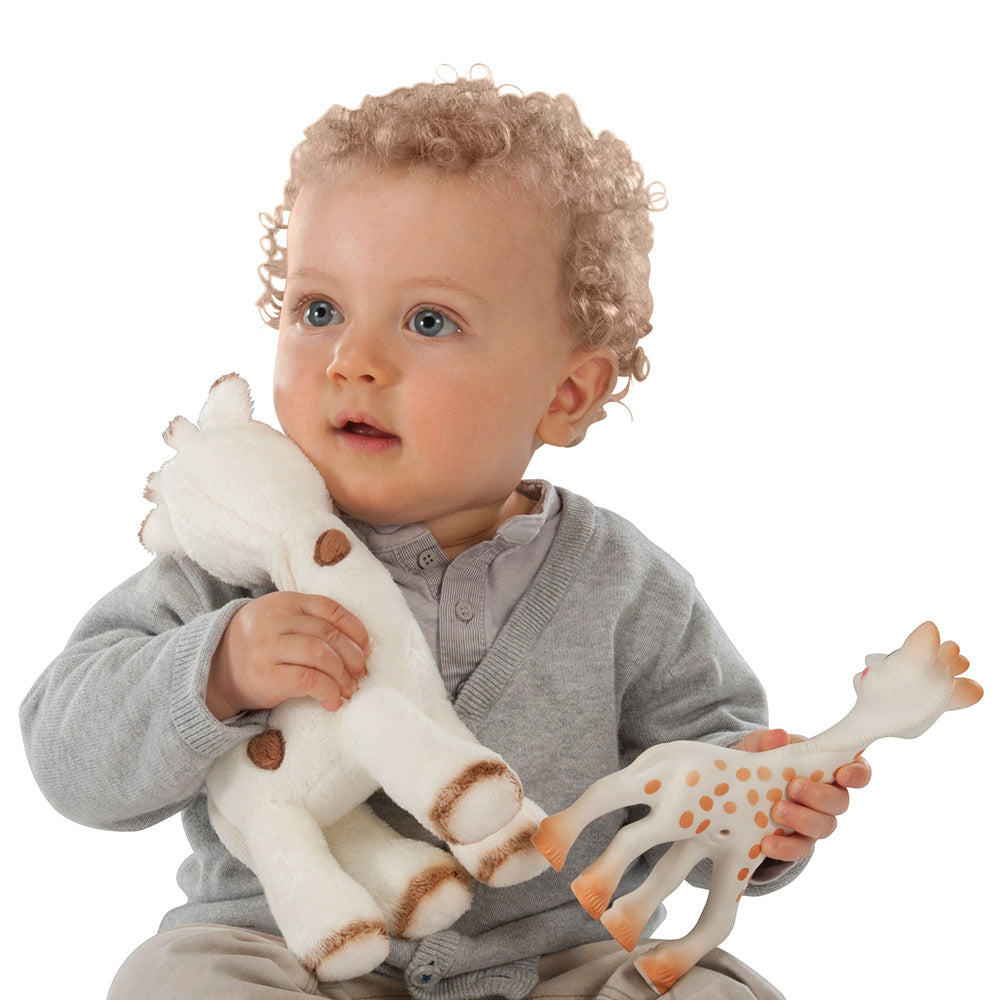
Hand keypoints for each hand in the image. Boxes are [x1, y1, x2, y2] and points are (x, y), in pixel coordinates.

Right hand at [207, 591, 369, 719]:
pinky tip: (332, 701)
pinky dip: (327, 691)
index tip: (366, 646)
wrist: (216, 669)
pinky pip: (308, 680)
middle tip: (361, 673)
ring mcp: (267, 647)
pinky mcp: (265, 676)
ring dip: (342, 675)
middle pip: (328, 633)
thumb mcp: (282, 621)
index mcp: (284, 602)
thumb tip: (361, 647)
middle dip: (352, 656)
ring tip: (349, 688)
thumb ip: (312, 623)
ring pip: (320, 655)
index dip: (354, 628)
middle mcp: (274, 620)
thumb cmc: (262, 645)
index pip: (329, 608)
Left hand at [735, 728, 871, 863]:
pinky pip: (799, 849)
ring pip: (824, 826)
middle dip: (819, 796)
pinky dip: (785, 847)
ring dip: (802, 820)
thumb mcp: (754, 748)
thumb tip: (779, 736)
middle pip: (840, 802)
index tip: (842, 774)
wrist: (733, 792)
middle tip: (794, 787)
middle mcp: (825, 795)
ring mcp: (813, 820)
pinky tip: (767, 842)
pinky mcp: (796, 842)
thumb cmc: (754, 763)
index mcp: (824, 767)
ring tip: (776, 812)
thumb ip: (765, 741)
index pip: (857, 771)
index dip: (857, 773)